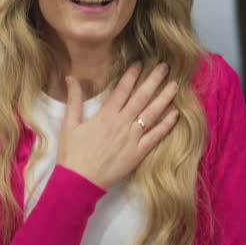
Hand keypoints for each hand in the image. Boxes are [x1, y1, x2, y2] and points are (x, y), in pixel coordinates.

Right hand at [56, 62, 179, 189]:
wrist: (79, 181)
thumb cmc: (72, 154)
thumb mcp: (69, 124)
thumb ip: (74, 99)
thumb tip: (71, 77)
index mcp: (105, 115)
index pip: (122, 89)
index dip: (132, 75)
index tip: (140, 63)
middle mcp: (121, 123)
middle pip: (141, 97)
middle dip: (153, 80)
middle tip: (165, 67)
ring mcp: (132, 138)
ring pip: (152, 114)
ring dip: (164, 98)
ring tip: (175, 85)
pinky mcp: (138, 153)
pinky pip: (155, 136)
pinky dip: (166, 125)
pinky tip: (176, 114)